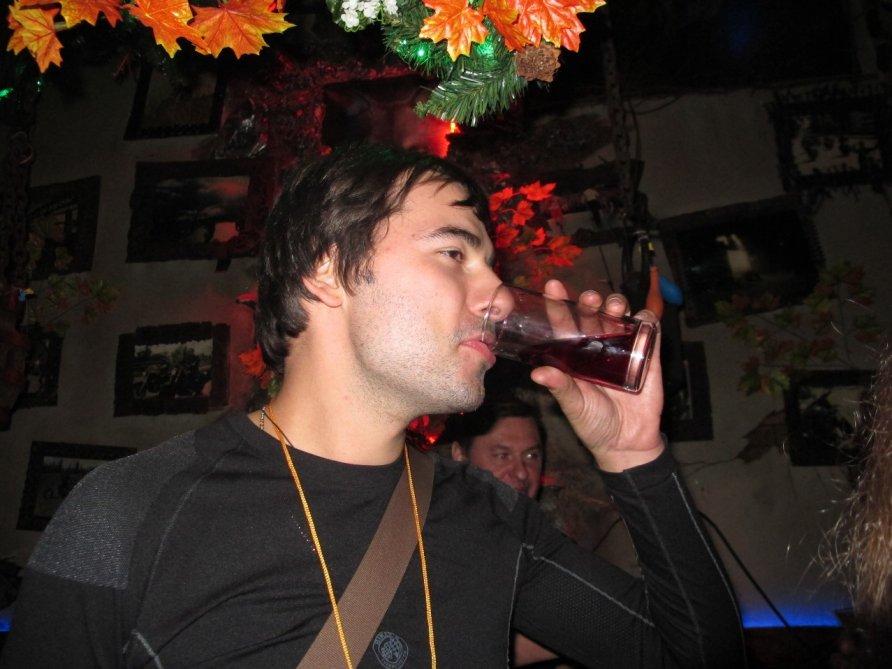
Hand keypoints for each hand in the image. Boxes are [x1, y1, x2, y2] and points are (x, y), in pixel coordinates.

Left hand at [530, 280, 664, 471]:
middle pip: (593, 315)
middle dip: (590, 301)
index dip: (558, 304)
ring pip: (619, 317)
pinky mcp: (647, 356)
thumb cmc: (594, 424)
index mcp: (574, 355)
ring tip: (613, 306)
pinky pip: (649, 332)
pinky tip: (641, 317)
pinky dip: (646, 320)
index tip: (553, 287)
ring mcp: (622, 349)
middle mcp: (597, 347)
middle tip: (589, 299)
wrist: (627, 444)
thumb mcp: (574, 406)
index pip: (564, 324)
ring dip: (616, 305)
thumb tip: (538, 373)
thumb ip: (561, 387)